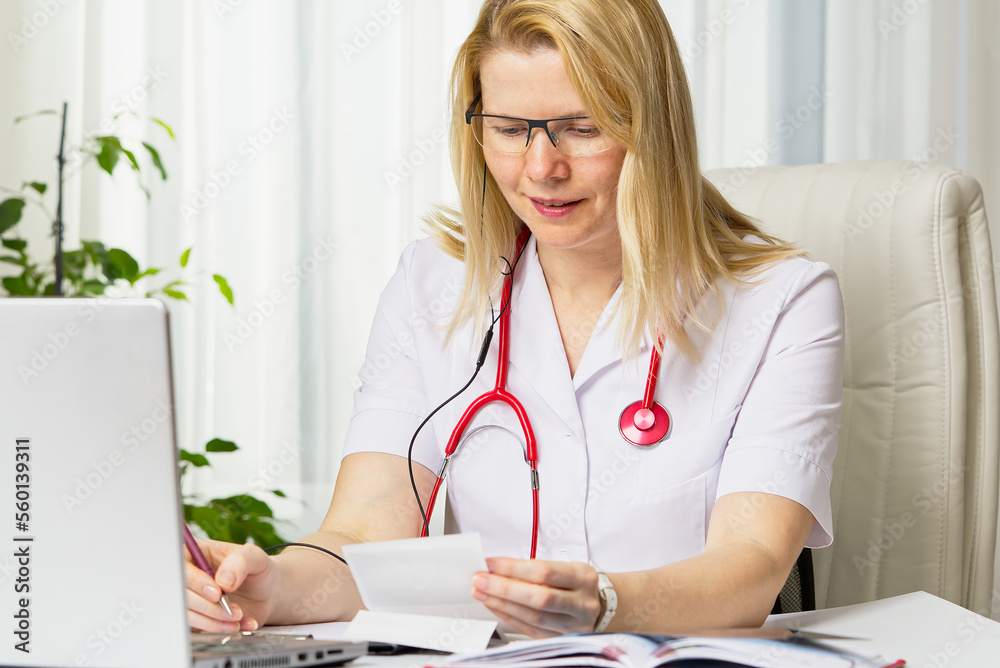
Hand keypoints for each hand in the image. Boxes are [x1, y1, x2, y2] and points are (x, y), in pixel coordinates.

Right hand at [185, 538, 278, 632]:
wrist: (268, 592)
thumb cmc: (258, 569)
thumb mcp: (255, 557)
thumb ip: (240, 562)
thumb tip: (223, 580)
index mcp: (196, 554)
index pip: (181, 568)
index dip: (195, 582)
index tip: (217, 593)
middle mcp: (190, 578)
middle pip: (182, 596)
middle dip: (209, 607)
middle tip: (234, 610)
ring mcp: (192, 599)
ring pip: (188, 616)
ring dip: (213, 622)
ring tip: (238, 618)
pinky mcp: (197, 618)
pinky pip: (199, 630)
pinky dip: (220, 631)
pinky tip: (241, 624)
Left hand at [471, 558, 600, 637]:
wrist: (603, 605)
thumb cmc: (579, 583)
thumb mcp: (567, 567)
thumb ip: (535, 568)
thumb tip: (497, 567)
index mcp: (583, 577)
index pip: (544, 572)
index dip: (514, 568)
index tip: (491, 564)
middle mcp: (581, 602)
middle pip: (539, 597)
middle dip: (504, 588)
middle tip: (481, 580)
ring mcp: (574, 624)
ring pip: (534, 617)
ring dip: (503, 604)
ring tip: (483, 593)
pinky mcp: (563, 638)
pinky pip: (532, 630)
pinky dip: (510, 618)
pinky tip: (496, 608)